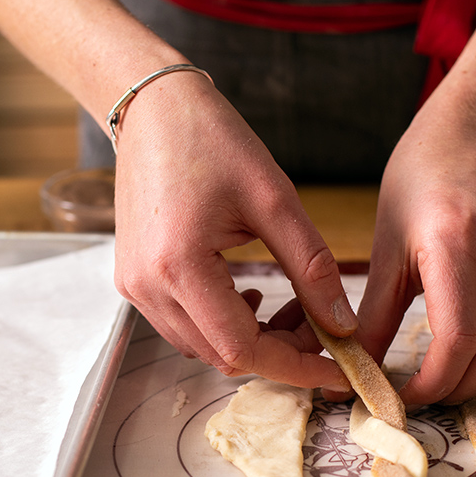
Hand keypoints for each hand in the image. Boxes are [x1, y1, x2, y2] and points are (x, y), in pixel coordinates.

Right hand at [111, 72, 352, 390]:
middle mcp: (147, 287)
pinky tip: (251, 296)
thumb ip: (312, 267)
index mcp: (179, 266)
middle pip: (222, 356)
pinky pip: (183, 326)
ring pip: (202, 347)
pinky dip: (223, 325)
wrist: (151, 108)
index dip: (295, 368)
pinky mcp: (132, 280)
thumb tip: (342, 324)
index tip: (340, 368)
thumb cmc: (213, 139)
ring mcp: (134, 287)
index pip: (242, 350)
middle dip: (279, 353)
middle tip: (322, 326)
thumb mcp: (275, 199)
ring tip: (290, 307)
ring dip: (252, 341)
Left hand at [355, 101, 475, 407]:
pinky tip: (472, 320)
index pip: (457, 339)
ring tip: (446, 369)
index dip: (433, 382)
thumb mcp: (385, 248)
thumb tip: (356, 372)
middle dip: (458, 386)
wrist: (472, 132)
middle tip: (426, 394)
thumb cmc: (416, 185)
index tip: (406, 396)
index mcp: (452, 243)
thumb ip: (374, 316)